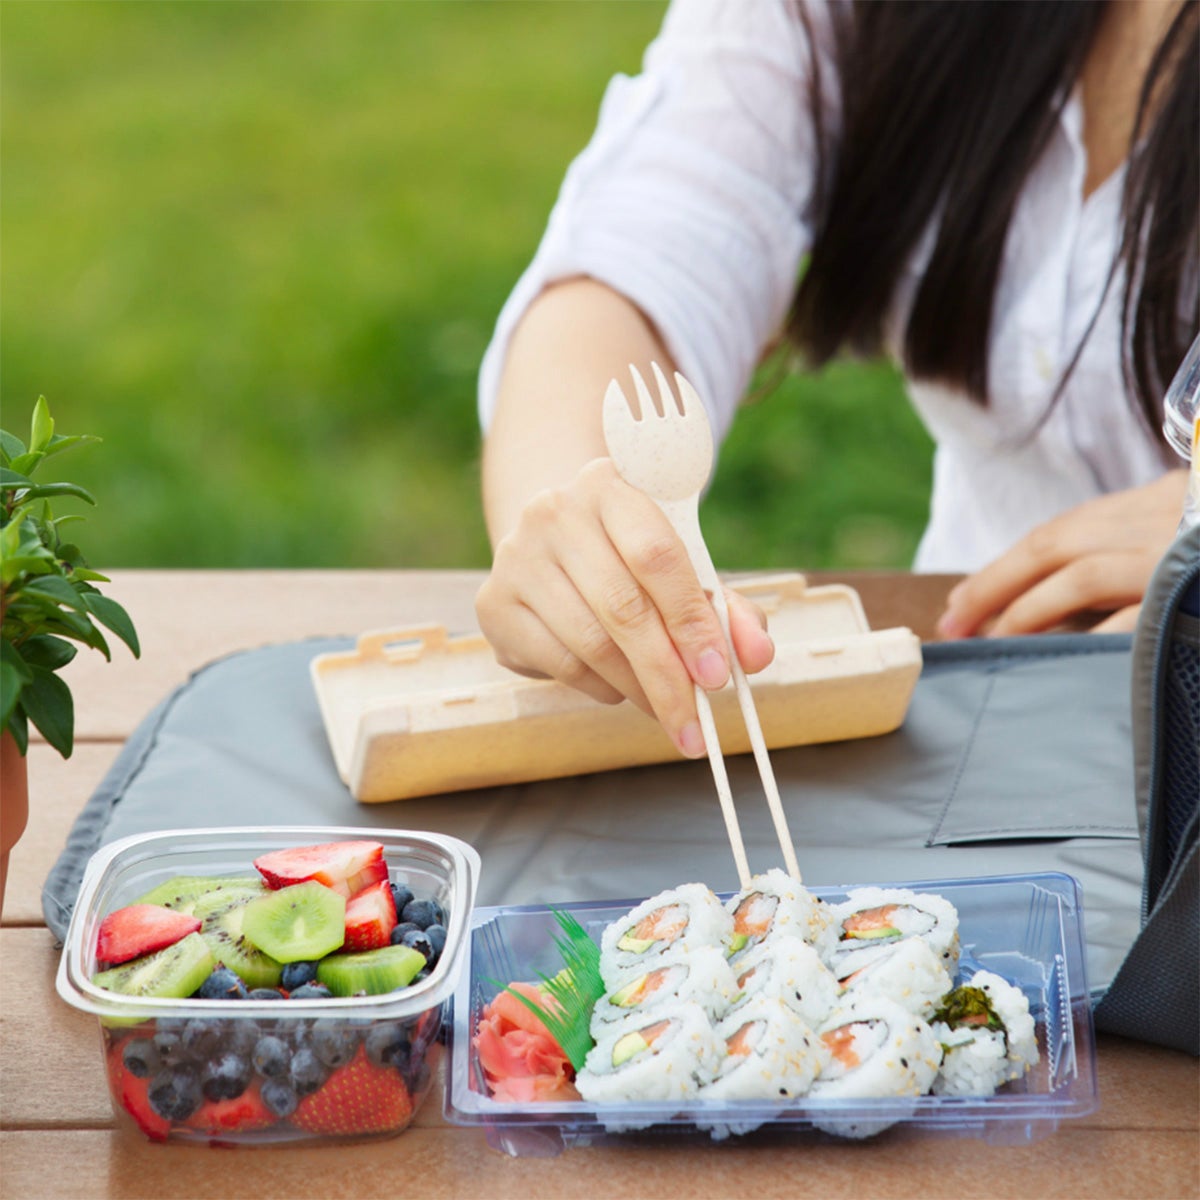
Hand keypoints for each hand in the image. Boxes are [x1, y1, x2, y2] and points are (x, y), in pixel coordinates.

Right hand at [475, 457, 774, 757]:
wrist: (554, 542)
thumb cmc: (633, 558)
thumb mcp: (686, 568)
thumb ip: (728, 610)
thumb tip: (755, 655)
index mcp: (611, 484)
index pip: (657, 555)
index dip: (691, 620)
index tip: (718, 674)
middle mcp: (555, 511)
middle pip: (622, 608)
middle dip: (666, 675)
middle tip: (694, 720)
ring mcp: (517, 556)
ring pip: (590, 643)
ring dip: (636, 688)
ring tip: (663, 705)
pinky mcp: (494, 602)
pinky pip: (558, 663)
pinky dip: (599, 688)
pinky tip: (617, 687)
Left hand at [937, 470, 1186, 637]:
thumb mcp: (1192, 524)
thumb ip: (1141, 544)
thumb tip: (1067, 596)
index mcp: (1158, 499)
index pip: (1064, 531)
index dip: (1007, 567)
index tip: (963, 599)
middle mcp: (1161, 517)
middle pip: (1054, 545)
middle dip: (993, 586)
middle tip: (952, 624)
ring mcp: (1178, 553)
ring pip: (1081, 577)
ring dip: (1026, 612)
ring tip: (992, 643)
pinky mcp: (1198, 592)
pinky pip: (1138, 619)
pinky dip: (1093, 639)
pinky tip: (1057, 662)